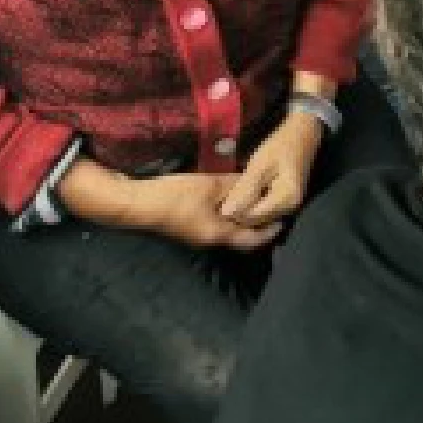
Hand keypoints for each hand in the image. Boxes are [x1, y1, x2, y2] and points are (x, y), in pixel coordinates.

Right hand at [128, 173, 284, 249]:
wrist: (139, 204)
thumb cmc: (175, 196)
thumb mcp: (209, 186)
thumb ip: (234, 185)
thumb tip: (253, 182)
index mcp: (218, 235)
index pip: (252, 240)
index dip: (269, 232)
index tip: (283, 220)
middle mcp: (210, 241)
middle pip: (241, 238)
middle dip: (258, 227)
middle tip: (272, 211)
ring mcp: (198, 236)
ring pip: (229, 231)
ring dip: (243, 221)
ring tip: (256, 203)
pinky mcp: (189, 228)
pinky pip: (216, 225)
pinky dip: (229, 217)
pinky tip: (232, 201)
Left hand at [218, 110, 326, 227]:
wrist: (302, 134)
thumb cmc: (280, 146)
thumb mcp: (259, 165)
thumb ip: (244, 190)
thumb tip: (226, 213)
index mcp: (285, 199)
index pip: (251, 217)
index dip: (234, 210)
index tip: (223, 196)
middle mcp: (290, 209)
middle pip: (255, 221)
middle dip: (239, 211)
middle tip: (227, 194)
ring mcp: (290, 208)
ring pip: (258, 219)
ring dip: (245, 209)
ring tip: (236, 192)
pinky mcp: (286, 204)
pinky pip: (264, 212)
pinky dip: (253, 205)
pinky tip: (247, 193)